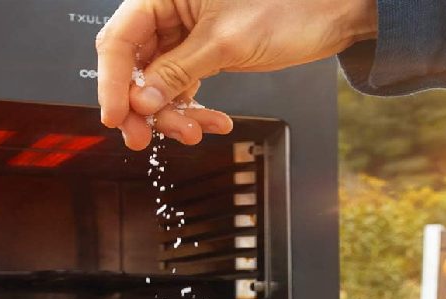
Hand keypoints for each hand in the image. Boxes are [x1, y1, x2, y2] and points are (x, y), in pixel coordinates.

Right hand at [97, 0, 376, 149]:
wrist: (333, 10)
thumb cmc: (290, 4)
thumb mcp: (224, 41)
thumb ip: (177, 72)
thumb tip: (141, 102)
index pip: (120, 40)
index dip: (112, 82)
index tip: (116, 116)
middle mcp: (169, 10)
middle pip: (136, 66)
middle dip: (143, 107)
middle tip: (145, 138)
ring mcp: (185, 33)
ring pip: (158, 83)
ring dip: (171, 114)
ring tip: (194, 131)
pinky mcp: (202, 52)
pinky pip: (182, 87)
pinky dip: (193, 109)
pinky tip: (211, 121)